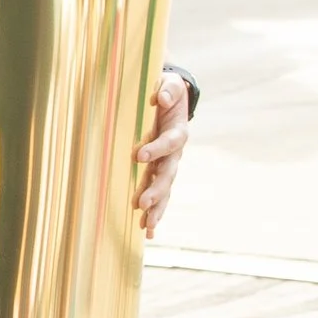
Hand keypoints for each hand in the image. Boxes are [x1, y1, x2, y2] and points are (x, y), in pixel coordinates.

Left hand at [134, 67, 192, 236]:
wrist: (171, 99)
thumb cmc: (168, 92)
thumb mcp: (171, 85)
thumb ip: (168, 90)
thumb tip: (162, 98)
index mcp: (178, 132)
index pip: (169, 142)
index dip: (157, 149)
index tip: (140, 155)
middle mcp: (175, 154)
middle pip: (169, 174)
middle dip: (157, 190)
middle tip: (143, 203)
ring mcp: (168, 166)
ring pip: (165, 190)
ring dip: (157, 208)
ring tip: (147, 226)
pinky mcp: (159, 172)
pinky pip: (158, 195)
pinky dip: (154, 213)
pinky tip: (147, 232)